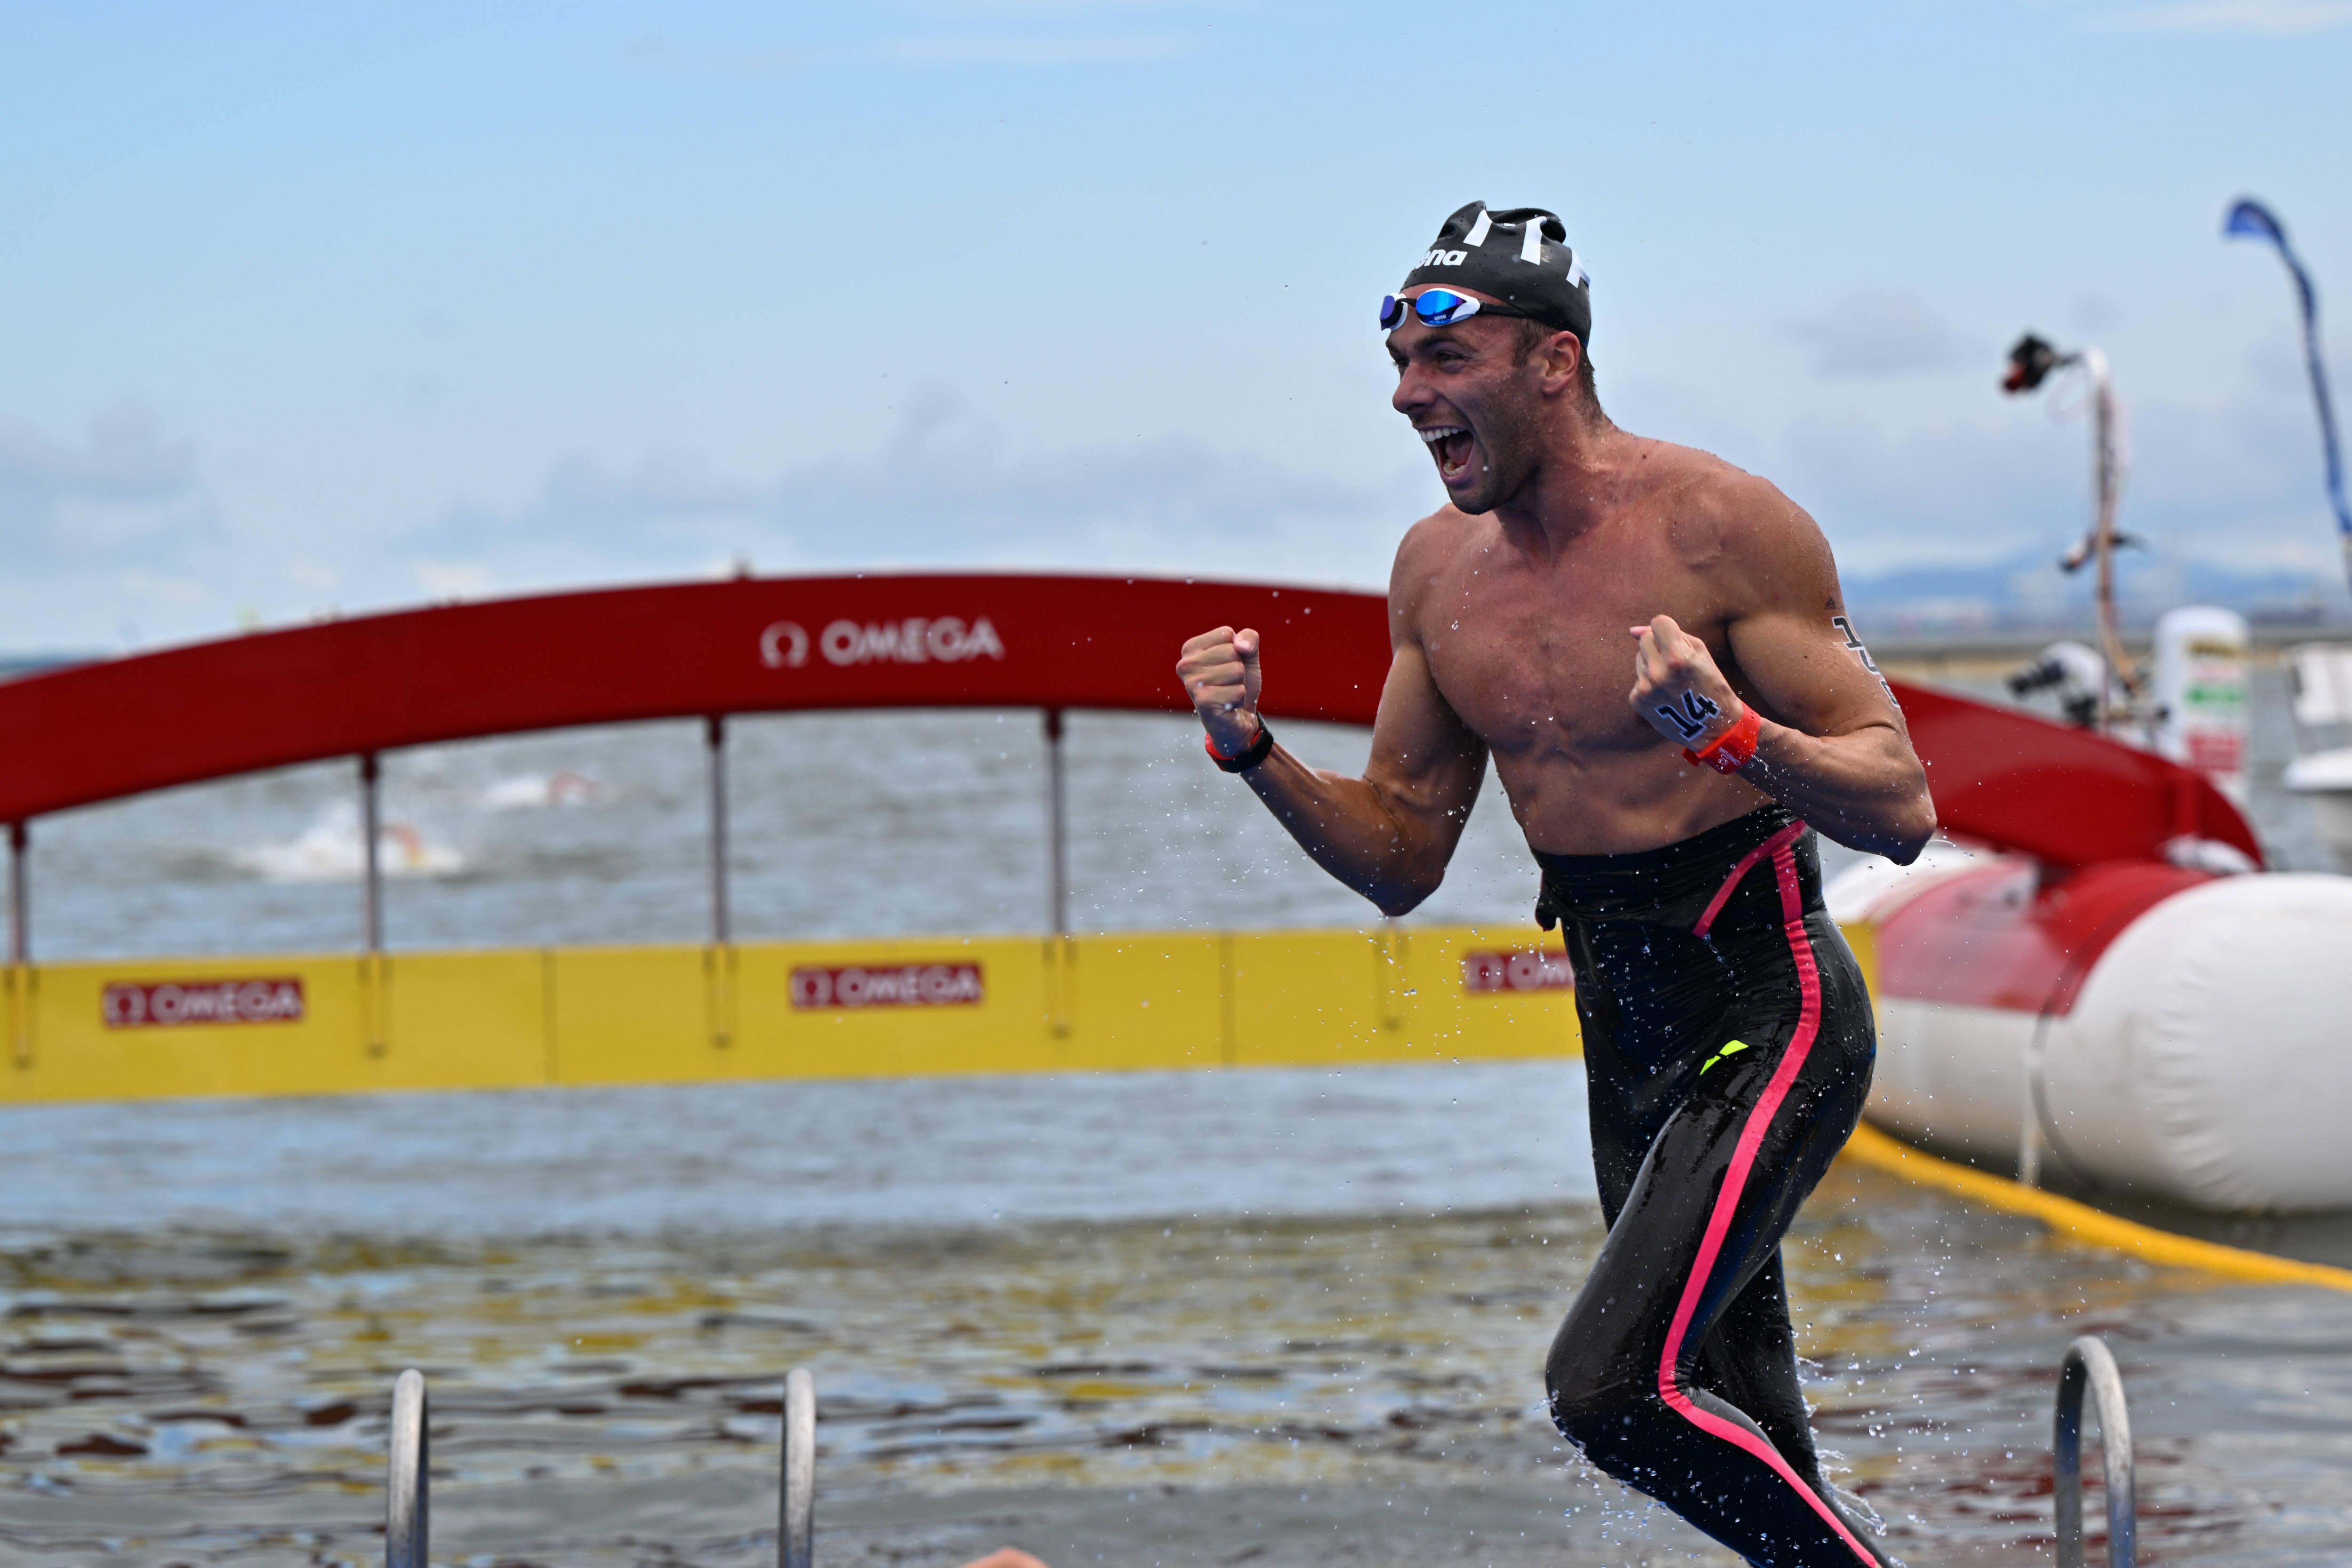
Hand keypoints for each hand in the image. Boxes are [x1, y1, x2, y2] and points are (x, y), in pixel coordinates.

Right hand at [1176, 625, 1263, 755]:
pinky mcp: (1203, 701)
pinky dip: (1239, 698)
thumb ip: (1249, 638)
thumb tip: (1241, 646)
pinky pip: (1238, 690)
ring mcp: (1192, 683)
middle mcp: (1185, 664)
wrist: (1236, 720)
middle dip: (1238, 668)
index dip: (1237, 650)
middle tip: (1228, 683)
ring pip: (1236, 670)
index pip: (1226, 634)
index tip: (1226, 666)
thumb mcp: (1247, 655)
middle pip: (1232, 651)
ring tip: (1227, 693)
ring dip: (1239, 684)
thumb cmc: (1236, 684)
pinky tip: (1228, 705)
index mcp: (1190, 648)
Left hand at [1628, 615, 1742, 748]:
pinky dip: (1649, 682)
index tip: (1673, 639)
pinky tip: (1665, 694)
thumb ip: (1669, 635)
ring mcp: (1646, 688)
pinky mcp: (1637, 700)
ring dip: (1653, 664)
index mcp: (1678, 658)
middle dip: (1659, 646)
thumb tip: (1633, 631)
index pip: (1657, 623)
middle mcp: (1658, 673)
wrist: (1713, 727)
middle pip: (1645, 639)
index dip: (1666, 629)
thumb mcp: (1700, 653)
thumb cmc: (1710, 684)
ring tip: (1672, 681)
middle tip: (1676, 663)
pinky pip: (1638, 677)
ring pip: (1640, 658)